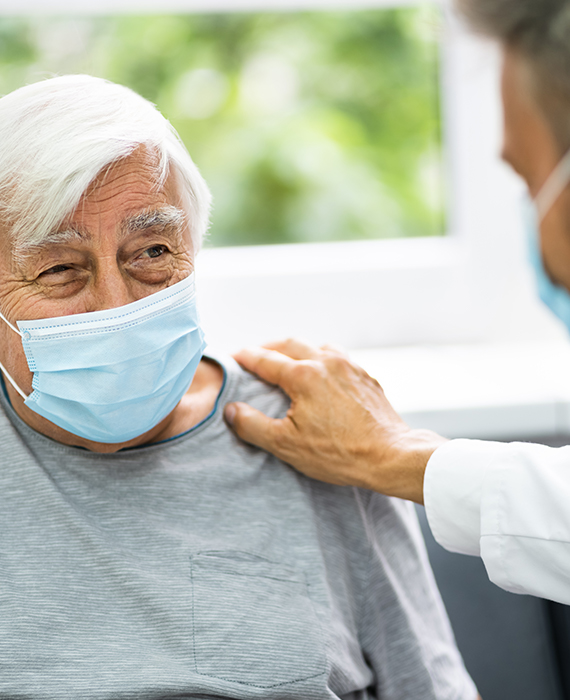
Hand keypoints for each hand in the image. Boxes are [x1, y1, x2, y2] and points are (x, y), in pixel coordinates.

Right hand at [224, 339, 446, 503]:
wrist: (390, 456)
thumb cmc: (339, 453)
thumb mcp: (286, 445)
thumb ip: (252, 425)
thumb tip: (231, 410)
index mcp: (304, 375)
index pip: (265, 359)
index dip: (245, 357)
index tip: (233, 357)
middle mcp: (326, 362)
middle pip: (290, 343)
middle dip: (269, 347)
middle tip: (254, 355)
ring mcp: (349, 367)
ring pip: (317, 345)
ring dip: (297, 348)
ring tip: (287, 360)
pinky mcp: (365, 377)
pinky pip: (338, 357)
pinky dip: (321, 358)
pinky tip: (321, 372)